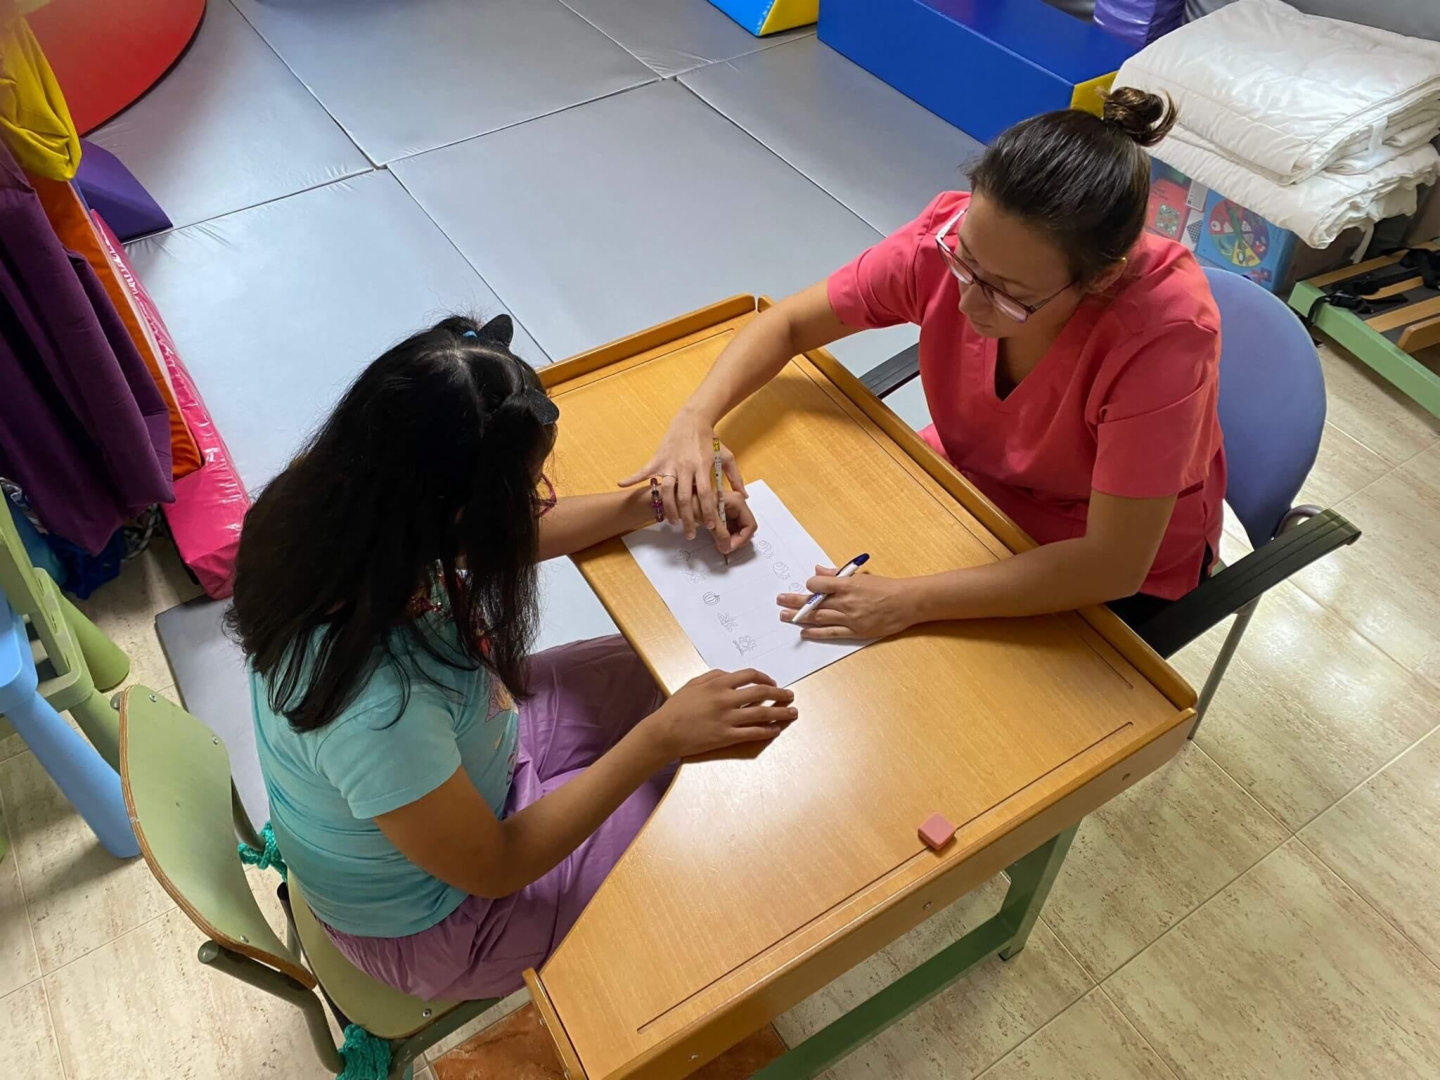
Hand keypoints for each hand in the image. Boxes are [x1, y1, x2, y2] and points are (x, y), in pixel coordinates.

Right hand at [619, 410, 745, 544]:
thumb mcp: (727, 456)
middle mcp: (685, 466)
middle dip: (687, 518)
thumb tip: (744, 495)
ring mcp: (670, 463)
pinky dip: (632, 477)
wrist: (693, 419)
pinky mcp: (658, 458)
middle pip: (685, 498)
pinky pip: (644, 470)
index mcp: (702, 466)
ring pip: (666, 490)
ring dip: (667, 508)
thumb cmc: (710, 440)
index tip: (711, 526)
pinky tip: (621, 484)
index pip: (706, 494)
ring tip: (671, 522)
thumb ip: (735, 477)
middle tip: (689, 534)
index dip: (708, 511)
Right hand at [643, 669, 795, 758]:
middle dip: (780, 694)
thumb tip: (732, 674)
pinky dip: (767, 731)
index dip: (765, 677)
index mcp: (718, 684)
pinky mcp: (726, 737)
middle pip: (761, 692)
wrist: (665, 732)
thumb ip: (714, 676)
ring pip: (762, 713)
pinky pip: (753, 733)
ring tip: (792, 713)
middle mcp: (726, 699)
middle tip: (790, 696)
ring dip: (780, 712)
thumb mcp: (693, 684)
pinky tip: (776, 729)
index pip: (750, 676)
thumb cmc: (676, 707)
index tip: (773, 682)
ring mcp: (727, 719)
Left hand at [682, 489, 755, 554]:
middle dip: (737, 540)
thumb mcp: (709, 519)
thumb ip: (720, 534)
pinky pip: (730, 530)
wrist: (680, 498)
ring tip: (720, 545)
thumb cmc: (694, 502)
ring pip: (738, 531)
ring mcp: (731, 511)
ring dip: (731, 540)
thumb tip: (726, 549)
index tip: (730, 547)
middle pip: (745, 528)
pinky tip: (718, 541)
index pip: (750, 525)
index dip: (742, 538)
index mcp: (738, 502)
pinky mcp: (724, 517)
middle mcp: (737, 506)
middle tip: (725, 548)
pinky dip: (726, 537)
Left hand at [778, 567, 918, 640]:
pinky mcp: (855, 631)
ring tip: (784, 616)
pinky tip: (804, 631)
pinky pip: (831, 633)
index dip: (810, 585)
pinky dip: (816, 633)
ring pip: (819, 618)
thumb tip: (817, 571)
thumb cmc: (885, 586)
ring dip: (799, 617)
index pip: (819, 585)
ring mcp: (849, 618)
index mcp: (847, 585)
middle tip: (779, 601)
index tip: (806, 586)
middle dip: (794, 602)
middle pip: (814, 603)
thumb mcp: (861, 576)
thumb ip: (837, 574)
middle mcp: (846, 602)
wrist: (906, 603)